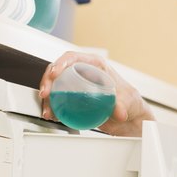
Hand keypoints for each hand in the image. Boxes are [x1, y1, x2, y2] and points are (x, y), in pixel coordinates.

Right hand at [38, 51, 153, 135]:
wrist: (130, 118)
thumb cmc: (130, 101)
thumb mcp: (128, 100)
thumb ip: (123, 105)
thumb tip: (119, 112)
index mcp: (96, 65)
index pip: (74, 58)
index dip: (61, 63)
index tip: (55, 73)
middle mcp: (84, 73)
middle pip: (59, 71)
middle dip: (47, 81)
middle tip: (45, 94)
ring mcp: (78, 86)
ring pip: (56, 86)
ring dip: (48, 97)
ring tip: (47, 110)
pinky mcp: (75, 99)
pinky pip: (59, 100)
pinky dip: (53, 107)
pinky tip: (52, 115)